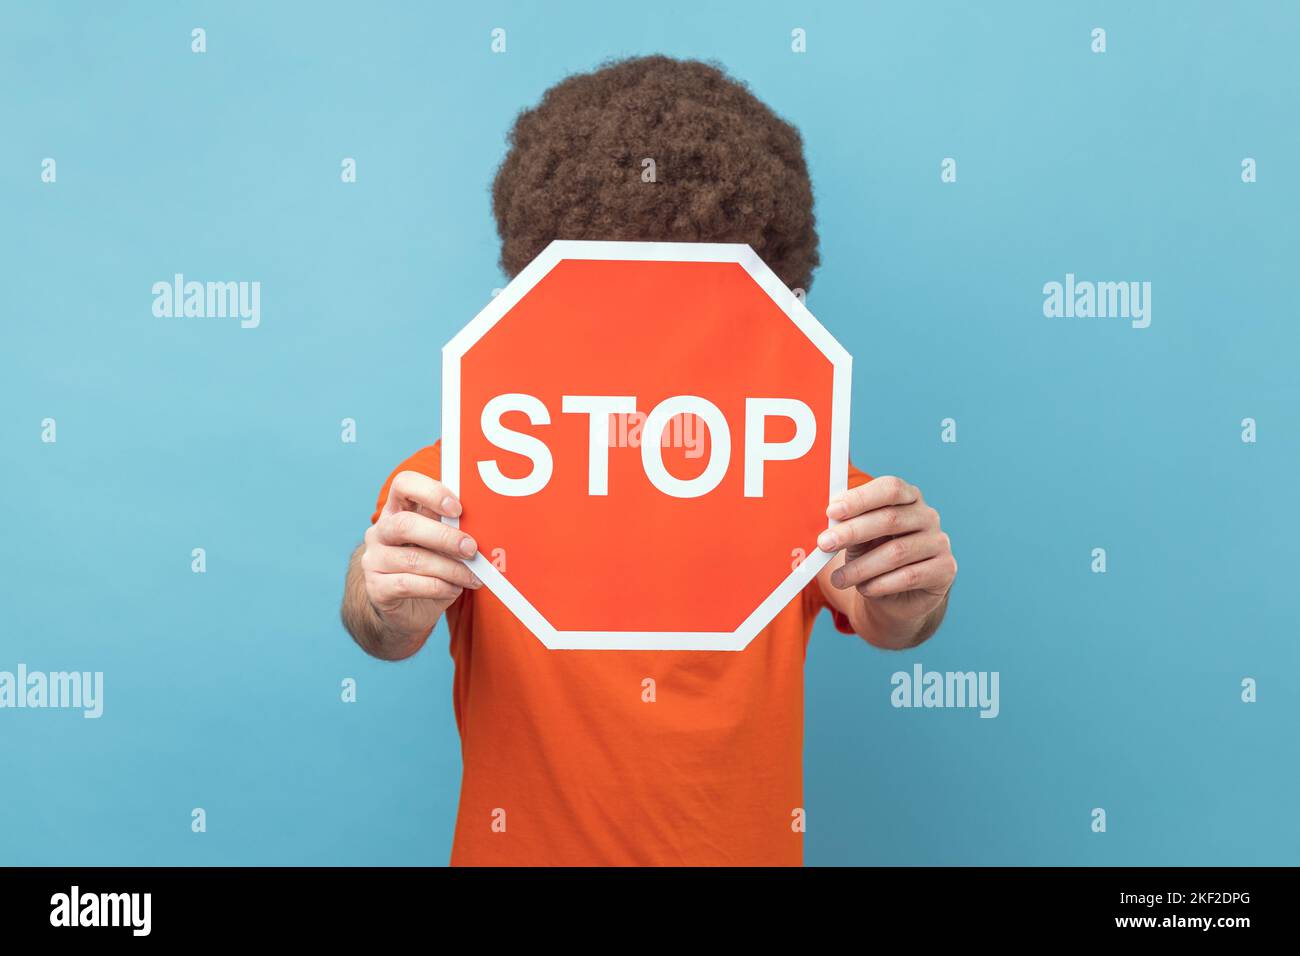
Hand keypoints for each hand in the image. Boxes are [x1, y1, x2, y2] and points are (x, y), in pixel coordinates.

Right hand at [361, 471, 481, 639]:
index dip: (431, 492)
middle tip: (471, 548)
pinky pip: (408, 584)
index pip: (404, 484)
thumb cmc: (431, 568)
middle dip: (444, 536)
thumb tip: (485, 528)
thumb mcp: (442, 544)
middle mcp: (380, 531)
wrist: (407, 610)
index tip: (457, 509)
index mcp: (398, 510)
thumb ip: (454, 530)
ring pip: (413, 559)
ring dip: (450, 568)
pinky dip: (438, 587)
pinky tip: (453, 589)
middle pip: (406, 524)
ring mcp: (374, 560)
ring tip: (472, 576)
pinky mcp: (377, 588)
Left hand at [816, 476, 955, 625]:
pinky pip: (910, 576)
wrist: (898, 599)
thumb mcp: (858, 539)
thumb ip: (848, 526)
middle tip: (825, 544)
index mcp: (908, 498)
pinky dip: (881, 584)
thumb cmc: (874, 558)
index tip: (832, 511)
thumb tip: (828, 522)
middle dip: (853, 532)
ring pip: (897, 552)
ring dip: (861, 567)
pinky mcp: (945, 570)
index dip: (861, 498)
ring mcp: (939, 542)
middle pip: (891, 519)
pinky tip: (864, 589)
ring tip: (838, 579)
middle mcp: (928, 516)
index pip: (890, 488)